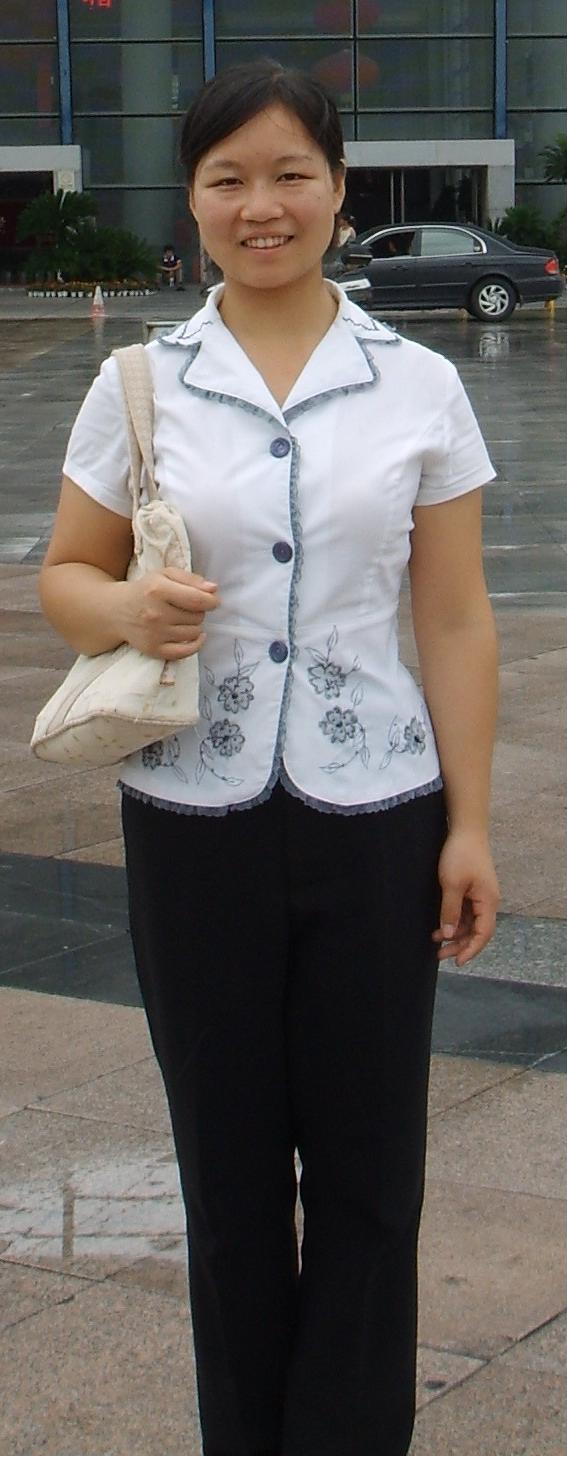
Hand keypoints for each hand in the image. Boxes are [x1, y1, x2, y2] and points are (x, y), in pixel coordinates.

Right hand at [117, 567, 219, 659]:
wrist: (116, 611)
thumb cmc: (146, 590)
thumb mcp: (165, 575)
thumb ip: (191, 579)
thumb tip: (213, 589)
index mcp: (158, 590)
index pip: (197, 600)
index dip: (211, 601)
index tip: (212, 600)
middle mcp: (155, 613)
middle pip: (197, 616)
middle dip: (198, 611)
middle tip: (187, 607)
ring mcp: (154, 634)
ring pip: (194, 633)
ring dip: (195, 625)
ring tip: (183, 618)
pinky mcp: (153, 649)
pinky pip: (185, 652)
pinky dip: (195, 644)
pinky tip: (196, 636)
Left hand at [433, 829, 499, 966]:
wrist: (466, 829)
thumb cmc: (460, 854)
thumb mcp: (451, 884)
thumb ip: (450, 910)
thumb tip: (447, 934)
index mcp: (488, 901)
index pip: (483, 933)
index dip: (471, 950)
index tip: (457, 962)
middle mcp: (488, 901)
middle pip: (477, 931)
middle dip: (459, 945)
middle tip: (440, 955)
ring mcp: (480, 895)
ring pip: (470, 923)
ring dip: (454, 933)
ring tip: (435, 942)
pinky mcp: (472, 889)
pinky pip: (465, 912)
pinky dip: (453, 921)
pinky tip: (439, 926)